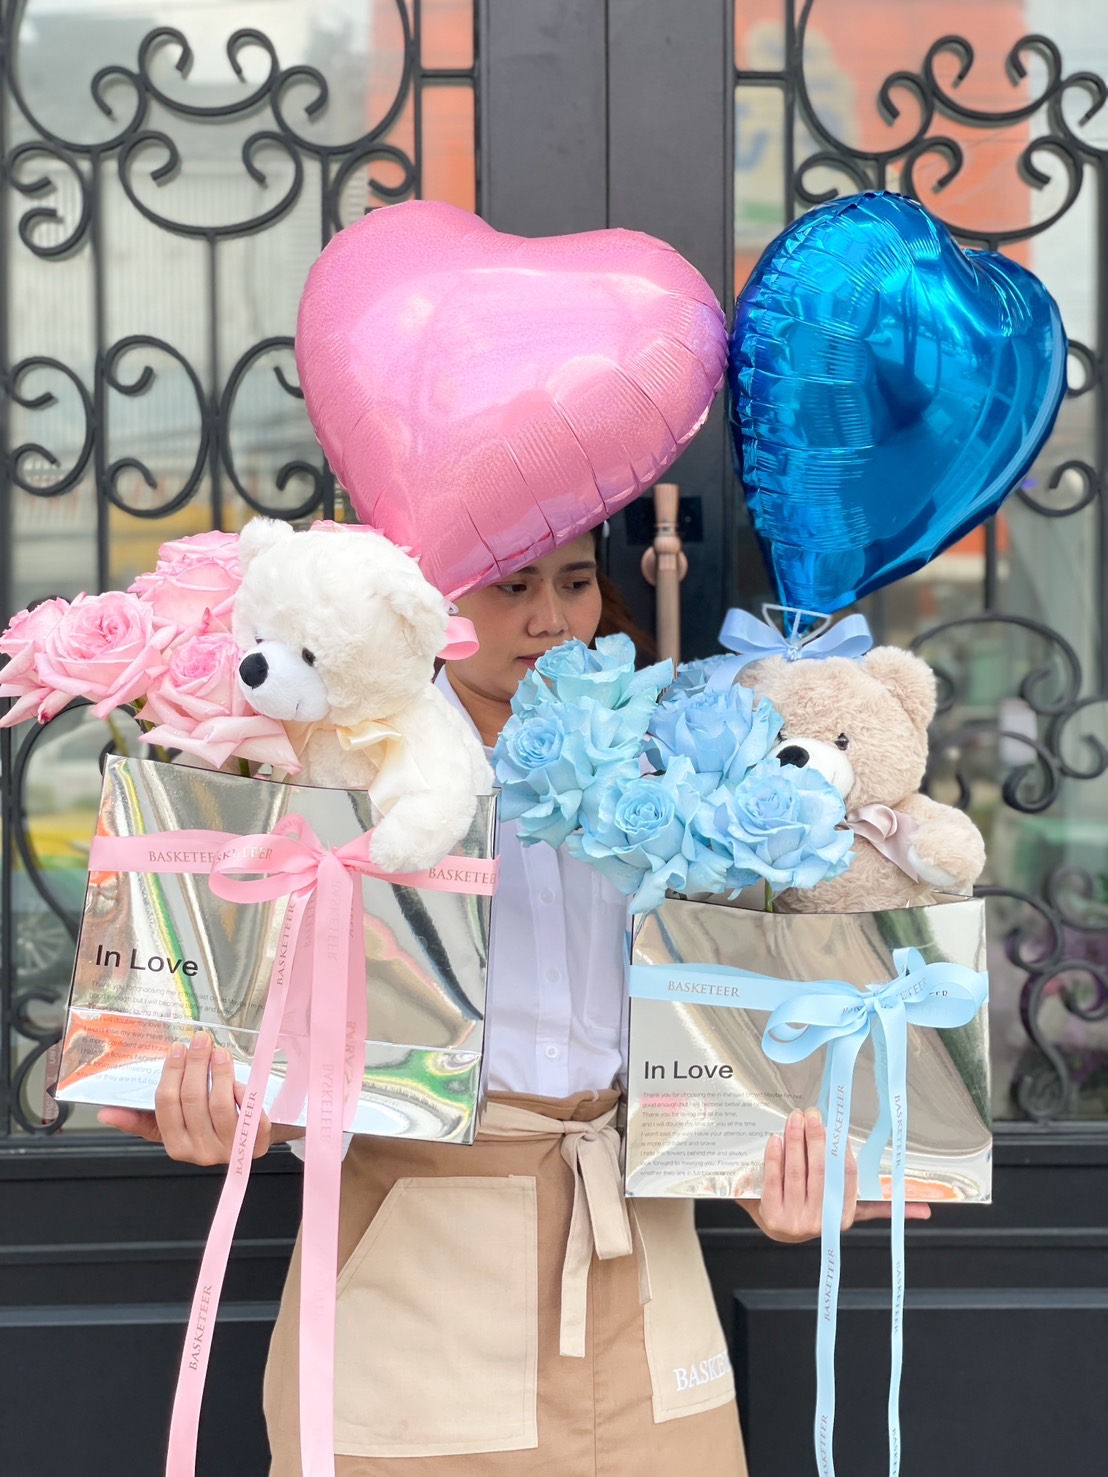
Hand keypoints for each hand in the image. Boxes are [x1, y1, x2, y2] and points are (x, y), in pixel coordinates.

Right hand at [97, 1032, 286, 1164]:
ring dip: (220, 1071)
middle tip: (200, 1040)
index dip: (172, 1072)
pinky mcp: (255, 1142)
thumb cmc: (206, 1129)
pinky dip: (245, 1092)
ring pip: (220, 1104)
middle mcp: (200, 1151)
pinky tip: (241, 1077)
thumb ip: (141, 1120)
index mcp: (176, 1146)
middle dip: (196, 1063)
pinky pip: (250, 1115)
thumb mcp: (173, 1127)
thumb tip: (105, 1113)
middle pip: (194, 1099)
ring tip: (219, 1051)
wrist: (247, 1144)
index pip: (167, 1104)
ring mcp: (229, 1148)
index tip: (177, 1048)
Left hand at [738, 1108, 932, 1243]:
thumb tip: (925, 1211)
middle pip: (821, 1172)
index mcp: (843, 1217)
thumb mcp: (846, 1209)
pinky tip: (777, 1138)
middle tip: (813, 1113)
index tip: (836, 1130)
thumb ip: (878, 1205)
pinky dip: (775, 1157)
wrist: (778, 1230)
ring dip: (795, 1141)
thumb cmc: (816, 1210)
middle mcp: (821, 1221)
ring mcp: (794, 1220)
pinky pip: (774, 1180)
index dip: (842, 1153)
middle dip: (816, 1139)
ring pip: (797, 1172)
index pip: (847, 1179)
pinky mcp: (771, 1216)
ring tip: (795, 1118)